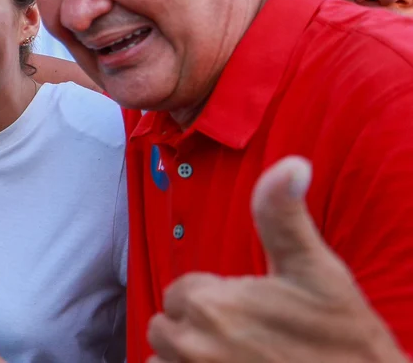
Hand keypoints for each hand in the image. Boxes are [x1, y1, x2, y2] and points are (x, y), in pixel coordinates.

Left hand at [148, 156, 407, 362]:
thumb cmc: (341, 336)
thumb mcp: (317, 271)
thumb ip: (282, 217)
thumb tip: (291, 164)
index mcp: (211, 304)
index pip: (181, 292)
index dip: (214, 298)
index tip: (250, 309)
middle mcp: (192, 345)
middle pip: (166, 327)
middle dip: (197, 328)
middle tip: (246, 336)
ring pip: (165, 359)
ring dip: (189, 357)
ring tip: (236, 356)